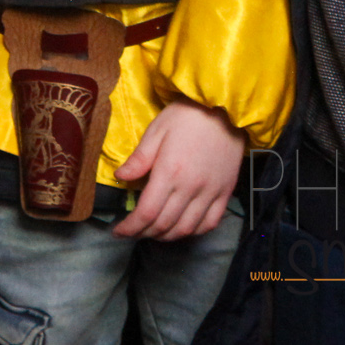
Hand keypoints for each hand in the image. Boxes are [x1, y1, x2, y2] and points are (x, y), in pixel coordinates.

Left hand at [111, 100, 245, 240]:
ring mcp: (211, 193)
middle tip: (133, 232)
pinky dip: (194, 232)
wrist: (225, 108)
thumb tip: (120, 177)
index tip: (118, 231)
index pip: (147, 212)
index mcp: (169, 173)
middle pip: (165, 224)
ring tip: (154, 232)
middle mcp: (191, 188)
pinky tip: (183, 228)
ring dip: (167, 236)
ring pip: (187, 228)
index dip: (131, 227)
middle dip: (144, 233)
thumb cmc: (186, 115)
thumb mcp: (156, 131)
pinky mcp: (225, 193)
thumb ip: (138, 159)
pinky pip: (210, 223)